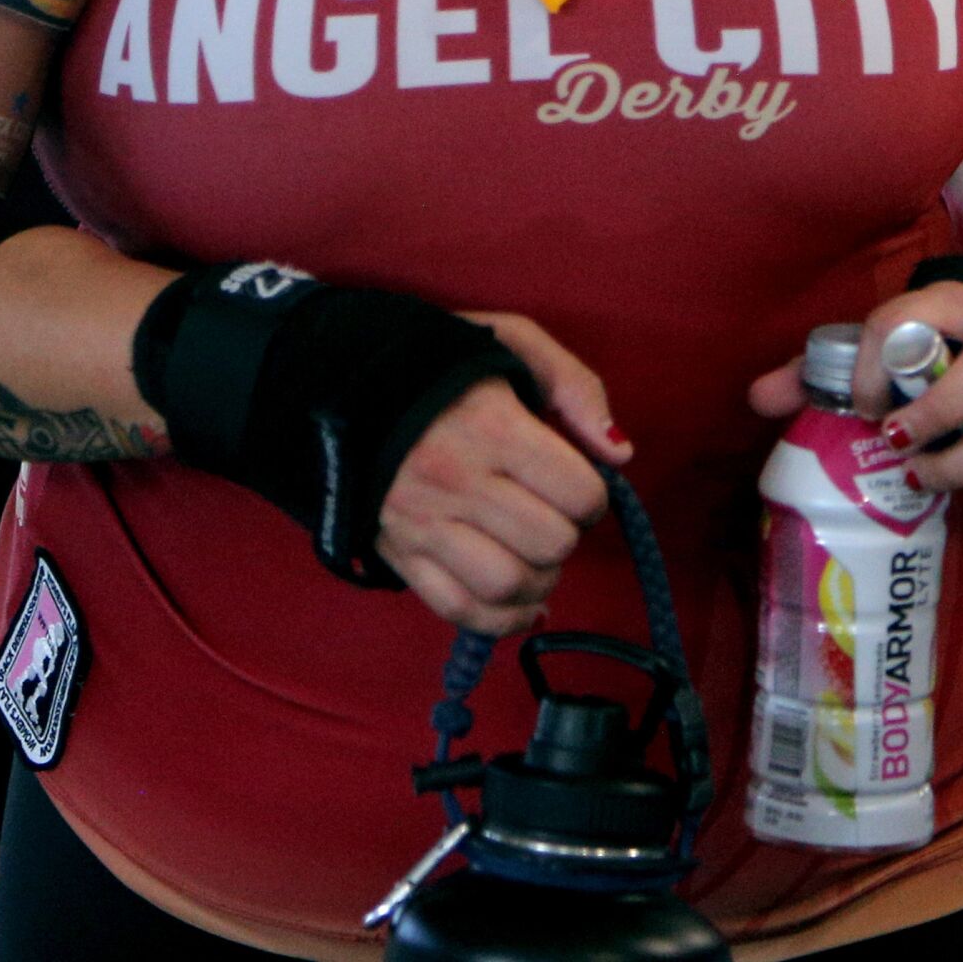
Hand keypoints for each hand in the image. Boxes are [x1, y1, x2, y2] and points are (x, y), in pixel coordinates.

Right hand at [377, 313, 629, 636]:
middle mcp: (456, 480)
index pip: (580, 493)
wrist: (342, 380)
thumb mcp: (513, 342)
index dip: (592, 494)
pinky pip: (462, 612)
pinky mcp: (401, 555)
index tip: (576, 482)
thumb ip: (576, 388)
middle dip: (566, 534)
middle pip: (550, 544)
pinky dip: (503, 620)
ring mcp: (423, 524)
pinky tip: (521, 602)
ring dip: (540, 580)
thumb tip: (619, 455)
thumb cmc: (441, 361)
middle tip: (552, 513)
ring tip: (535, 554)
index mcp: (491, 425)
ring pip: (509, 585)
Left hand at [750, 278, 962, 524]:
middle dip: (935, 415)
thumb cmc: (954, 345)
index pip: (907, 318)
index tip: (860, 410)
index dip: (873, 367)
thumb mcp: (900, 337)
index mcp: (957, 300)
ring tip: (925, 484)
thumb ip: (827, 367)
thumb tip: (757, 400)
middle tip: (895, 450)